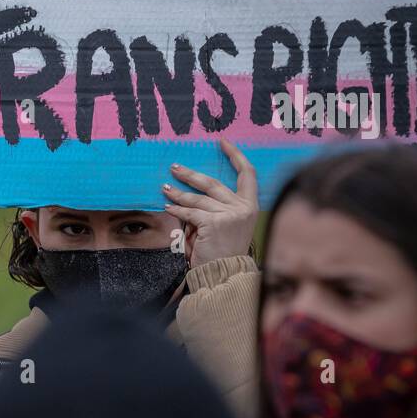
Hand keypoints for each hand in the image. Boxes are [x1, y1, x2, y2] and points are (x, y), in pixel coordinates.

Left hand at [162, 139, 257, 266]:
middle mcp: (243, 208)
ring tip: (165, 188)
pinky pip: (190, 212)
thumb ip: (217, 209)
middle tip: (175, 167)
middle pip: (213, 183)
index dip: (235, 156)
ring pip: (198, 199)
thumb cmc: (224, 253)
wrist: (225, 275)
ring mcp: (229, 215)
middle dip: (191, 174)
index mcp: (251, 206)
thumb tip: (192, 193)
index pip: (248, 174)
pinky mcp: (213, 223)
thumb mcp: (228, 226)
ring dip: (178, 193)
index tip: (222, 143)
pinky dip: (177, 208)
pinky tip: (168, 205)